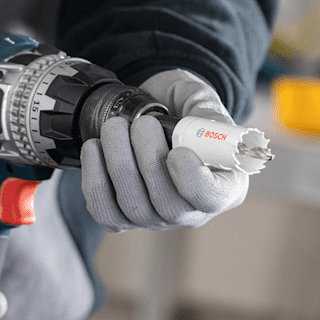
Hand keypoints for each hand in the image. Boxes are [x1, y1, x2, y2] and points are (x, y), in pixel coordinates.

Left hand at [81, 69, 248, 230]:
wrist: (153, 110)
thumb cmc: (182, 108)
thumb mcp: (201, 101)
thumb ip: (207, 115)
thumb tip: (203, 128)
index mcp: (225, 184)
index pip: (212, 199)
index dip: (193, 180)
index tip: (177, 150)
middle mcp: (192, 210)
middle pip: (170, 208)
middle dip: (150, 163)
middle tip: (142, 124)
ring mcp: (157, 218)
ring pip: (135, 209)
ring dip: (119, 164)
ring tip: (115, 126)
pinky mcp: (123, 218)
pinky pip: (105, 212)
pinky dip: (95, 179)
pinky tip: (94, 148)